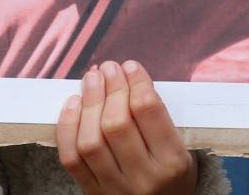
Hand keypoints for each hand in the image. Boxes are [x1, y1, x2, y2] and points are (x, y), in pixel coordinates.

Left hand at [56, 61, 195, 194]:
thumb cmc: (170, 176)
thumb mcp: (181, 150)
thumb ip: (158, 119)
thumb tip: (125, 75)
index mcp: (172, 163)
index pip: (149, 111)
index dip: (136, 82)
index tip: (130, 66)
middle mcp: (144, 178)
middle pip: (117, 124)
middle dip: (111, 88)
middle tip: (109, 68)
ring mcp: (115, 188)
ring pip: (91, 140)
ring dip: (88, 102)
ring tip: (91, 79)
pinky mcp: (92, 193)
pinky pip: (71, 158)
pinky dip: (67, 127)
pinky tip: (73, 103)